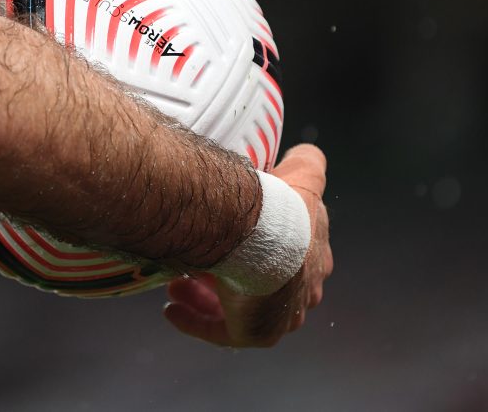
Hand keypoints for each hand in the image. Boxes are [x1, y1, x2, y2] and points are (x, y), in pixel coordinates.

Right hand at [163, 144, 332, 346]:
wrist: (265, 238)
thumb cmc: (282, 207)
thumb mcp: (303, 174)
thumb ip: (309, 162)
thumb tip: (306, 154)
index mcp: (316, 258)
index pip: (295, 259)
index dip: (265, 249)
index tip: (236, 238)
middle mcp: (302, 293)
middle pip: (263, 289)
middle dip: (232, 277)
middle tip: (199, 265)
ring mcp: (279, 317)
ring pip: (239, 309)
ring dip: (206, 297)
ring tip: (177, 284)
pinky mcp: (254, 334)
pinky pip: (219, 331)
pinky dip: (194, 320)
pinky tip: (172, 309)